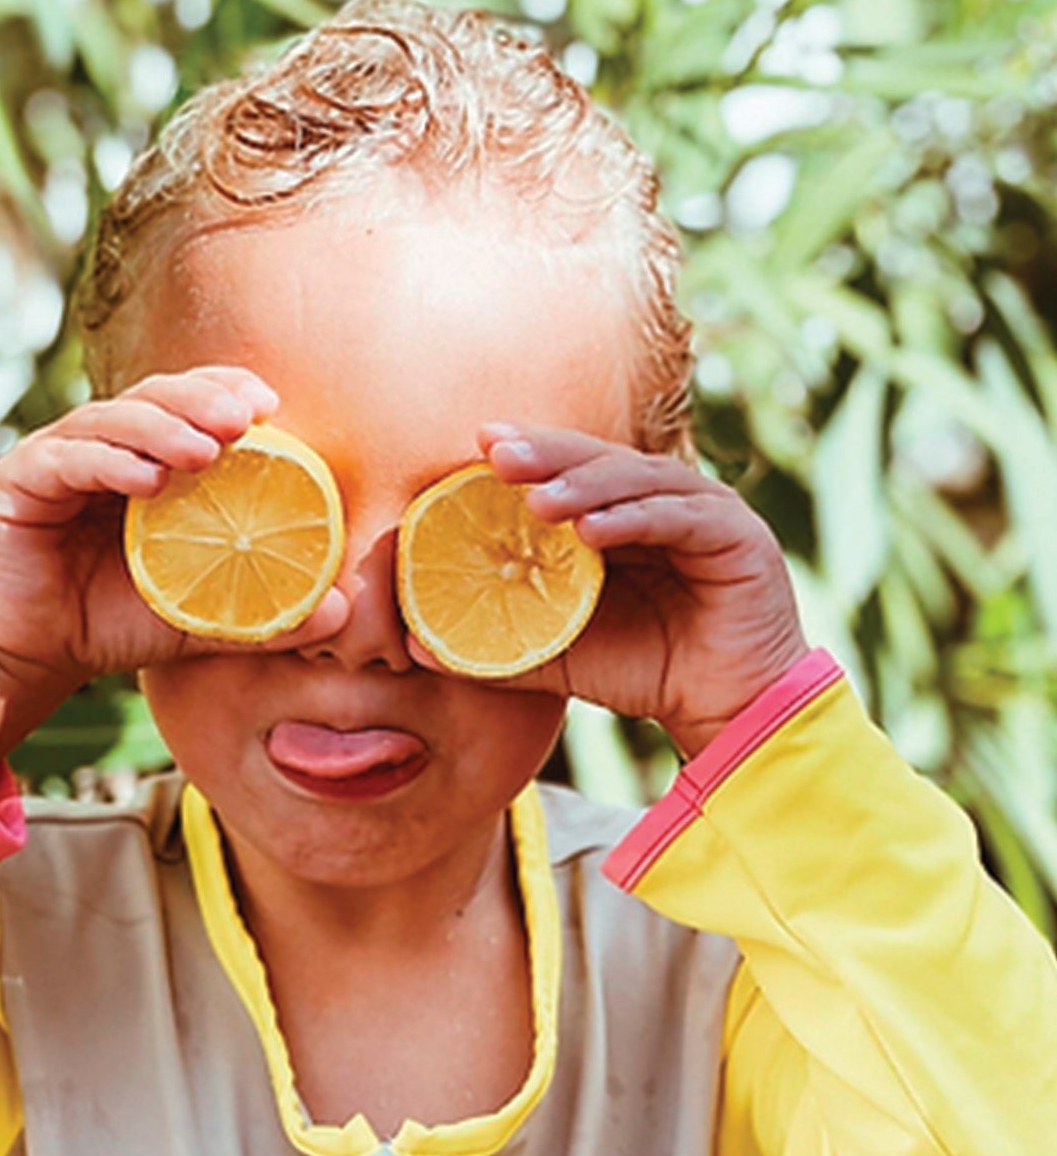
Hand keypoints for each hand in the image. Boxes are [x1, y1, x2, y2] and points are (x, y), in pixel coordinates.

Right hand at [0, 365, 347, 769]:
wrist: (26, 659)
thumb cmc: (109, 626)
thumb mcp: (197, 618)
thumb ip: (262, 611)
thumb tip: (342, 612)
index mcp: (141, 463)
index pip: (184, 409)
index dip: (222, 394)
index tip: (270, 403)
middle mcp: (96, 448)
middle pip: (150, 401)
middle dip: (200, 400)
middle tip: (246, 414)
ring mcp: (52, 459)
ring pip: (110, 422)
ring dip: (160, 428)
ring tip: (206, 447)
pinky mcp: (13, 483)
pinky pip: (65, 460)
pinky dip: (107, 461)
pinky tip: (146, 478)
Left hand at [444, 423, 811, 760]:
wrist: (725, 713)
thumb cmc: (644, 673)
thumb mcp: (558, 654)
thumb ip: (496, 646)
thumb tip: (416, 645)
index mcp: (622, 513)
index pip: (571, 470)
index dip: (529, 452)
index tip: (478, 442)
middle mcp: (665, 500)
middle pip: (600, 462)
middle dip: (547, 454)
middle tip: (495, 451)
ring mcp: (705, 512)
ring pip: (638, 482)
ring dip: (585, 486)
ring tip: (536, 500)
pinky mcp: (739, 537)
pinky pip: (680, 519)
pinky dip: (635, 519)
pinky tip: (593, 531)